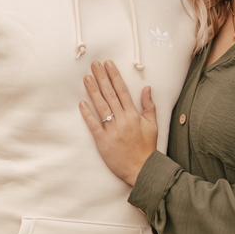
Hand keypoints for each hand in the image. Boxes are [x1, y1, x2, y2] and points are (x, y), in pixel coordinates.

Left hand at [80, 59, 157, 185]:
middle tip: (94, 64)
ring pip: (100, 106)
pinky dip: (87, 114)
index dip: (114, 76)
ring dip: (93, 91)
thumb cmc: (147, 147)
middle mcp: (122, 120)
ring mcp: (111, 130)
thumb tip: (147, 88)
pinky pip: (93, 125)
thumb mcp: (153, 125)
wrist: (142, 169)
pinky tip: (81, 103)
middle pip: (109, 94)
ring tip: (86, 77)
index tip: (108, 64)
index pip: (122, 90)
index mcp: (134, 114)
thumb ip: (149, 106)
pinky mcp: (103, 141)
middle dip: (101, 78)